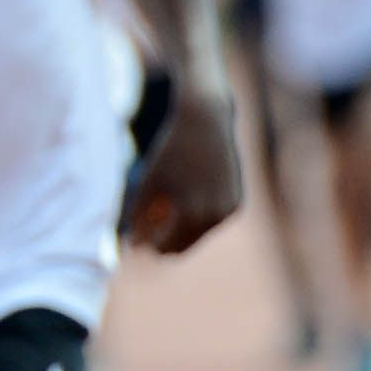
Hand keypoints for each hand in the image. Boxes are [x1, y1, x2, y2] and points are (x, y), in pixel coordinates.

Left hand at [123, 82, 244, 252]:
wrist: (206, 122)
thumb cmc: (170, 151)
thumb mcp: (148, 183)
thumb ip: (137, 216)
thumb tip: (133, 246)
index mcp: (191, 214)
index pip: (166, 248)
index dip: (149, 246)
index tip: (137, 238)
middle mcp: (215, 216)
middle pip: (184, 246)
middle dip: (165, 242)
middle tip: (148, 230)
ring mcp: (229, 210)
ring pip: (198, 235)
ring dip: (181, 229)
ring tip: (167, 204)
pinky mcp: (237, 203)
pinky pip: (212, 222)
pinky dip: (198, 218)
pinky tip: (187, 197)